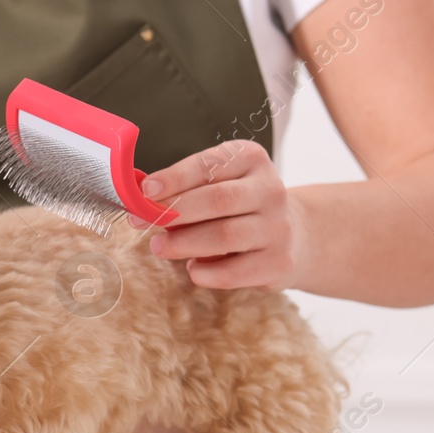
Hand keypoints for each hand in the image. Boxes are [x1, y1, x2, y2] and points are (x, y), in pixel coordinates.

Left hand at [135, 139, 307, 290]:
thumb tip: (140, 199)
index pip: (209, 165)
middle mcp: (270, 190)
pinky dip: (206, 272)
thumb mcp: (219, 184)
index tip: (144, 190)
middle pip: (218, 200)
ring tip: (159, 246)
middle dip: (174, 211)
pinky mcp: (278, 262)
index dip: (175, 178)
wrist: (293, 236)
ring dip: (184, 243)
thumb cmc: (238, 207)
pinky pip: (234, 271)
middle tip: (140, 221)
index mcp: (251, 159)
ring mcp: (278, 227)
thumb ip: (185, 189)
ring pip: (224, 236)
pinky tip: (192, 269)